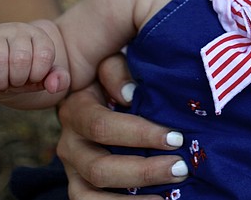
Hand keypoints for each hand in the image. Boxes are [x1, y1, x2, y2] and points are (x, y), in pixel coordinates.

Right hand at [0, 22, 68, 96]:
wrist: (5, 68)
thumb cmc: (29, 73)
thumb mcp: (47, 77)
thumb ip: (59, 80)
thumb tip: (54, 86)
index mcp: (39, 36)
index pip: (44, 55)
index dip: (38, 75)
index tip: (33, 77)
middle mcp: (18, 29)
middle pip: (20, 60)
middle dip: (18, 80)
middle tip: (15, 82)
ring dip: (0, 83)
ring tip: (2, 83)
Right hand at [57, 55, 188, 198]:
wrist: (98, 98)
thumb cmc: (116, 79)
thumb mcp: (114, 64)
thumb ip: (117, 70)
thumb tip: (129, 93)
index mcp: (76, 110)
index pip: (103, 126)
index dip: (140, 134)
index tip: (176, 138)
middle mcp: (69, 144)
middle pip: (100, 168)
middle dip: (144, 171)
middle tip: (182, 168)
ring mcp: (73, 170)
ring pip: (92, 196)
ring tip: (169, 197)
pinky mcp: (81, 188)